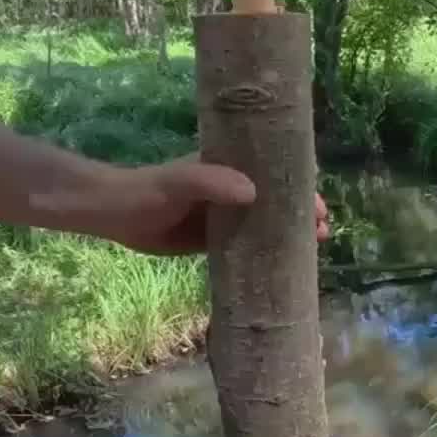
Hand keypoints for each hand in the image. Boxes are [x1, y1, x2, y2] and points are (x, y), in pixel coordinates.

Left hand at [35, 155, 330, 256]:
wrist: (113, 214)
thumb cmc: (146, 190)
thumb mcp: (179, 182)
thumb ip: (211, 183)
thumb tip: (252, 191)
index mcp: (229, 167)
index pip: (274, 172)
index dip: (300, 186)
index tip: (318, 205)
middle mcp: (231, 190)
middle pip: (276, 199)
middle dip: (300, 212)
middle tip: (322, 232)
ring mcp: (223, 216)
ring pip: (264, 224)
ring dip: (287, 235)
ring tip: (311, 250)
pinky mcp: (211, 240)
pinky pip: (244, 246)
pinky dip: (263, 254)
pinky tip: (279, 269)